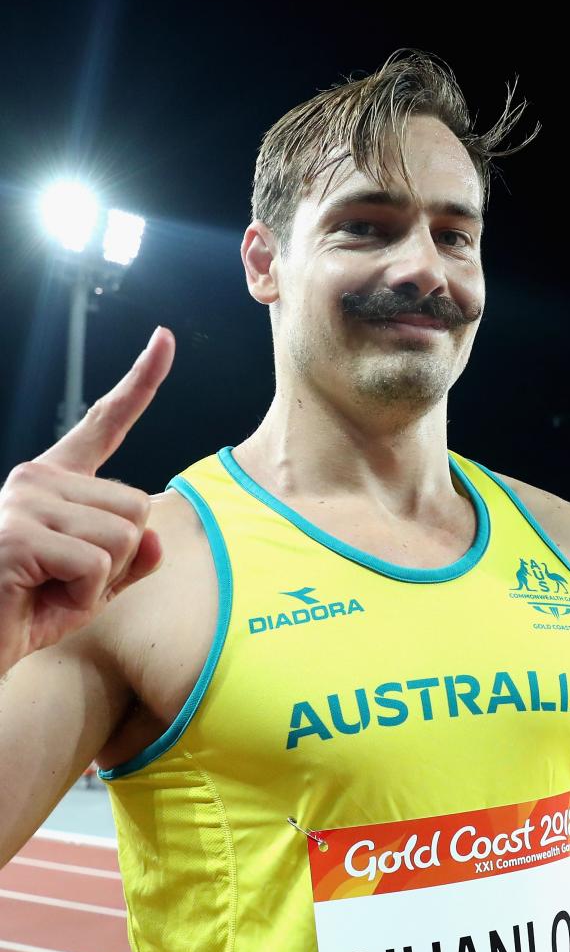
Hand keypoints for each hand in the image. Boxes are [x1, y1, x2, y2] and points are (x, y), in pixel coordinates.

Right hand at [0, 327, 174, 673]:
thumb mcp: (91, 586)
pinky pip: (98, 565)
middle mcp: (37, 478)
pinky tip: (41, 596)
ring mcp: (26, 501)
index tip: (166, 339)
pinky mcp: (21, 533)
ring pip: (126, 535)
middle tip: (66, 579)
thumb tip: (156, 538)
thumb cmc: (24, 612)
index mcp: (54, 481)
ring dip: (101, 579)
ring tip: (50, 587)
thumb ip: (128, 559)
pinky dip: (84, 595)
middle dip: (120, 557)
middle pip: (138, 506)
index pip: (106, 424)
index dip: (141, 383)